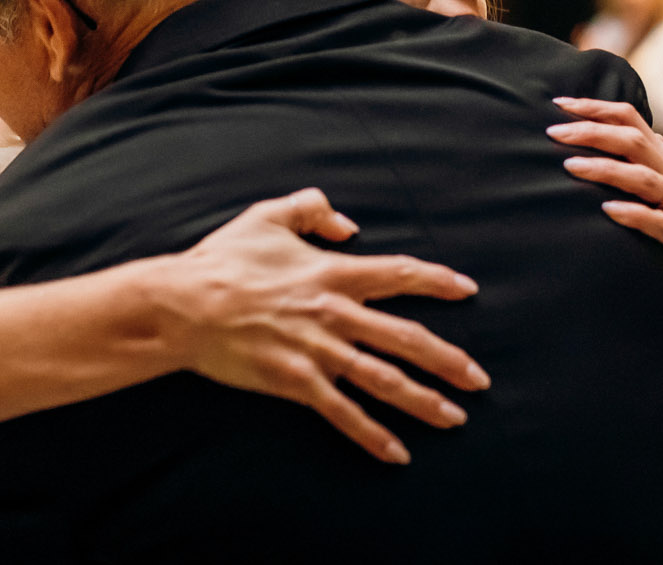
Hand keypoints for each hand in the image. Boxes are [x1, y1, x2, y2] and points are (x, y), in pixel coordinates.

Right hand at [167, 188, 488, 465]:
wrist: (182, 305)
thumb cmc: (223, 259)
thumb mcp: (268, 215)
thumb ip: (313, 208)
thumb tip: (350, 224)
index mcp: (332, 272)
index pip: (398, 274)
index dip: (437, 281)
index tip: (468, 290)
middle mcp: (334, 313)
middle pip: (405, 336)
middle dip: (448, 359)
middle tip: (480, 377)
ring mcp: (316, 351)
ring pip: (384, 379)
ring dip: (424, 400)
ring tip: (456, 418)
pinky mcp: (295, 382)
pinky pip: (342, 413)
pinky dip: (372, 434)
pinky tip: (397, 453)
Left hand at [547, 97, 662, 315]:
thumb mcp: (659, 190)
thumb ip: (641, 161)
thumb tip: (624, 130)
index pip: (630, 120)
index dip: (596, 108)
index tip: (559, 104)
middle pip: (633, 141)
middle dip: (593, 132)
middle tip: (554, 133)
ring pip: (644, 178)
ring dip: (606, 169)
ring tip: (571, 166)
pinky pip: (659, 223)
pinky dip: (633, 214)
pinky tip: (607, 210)